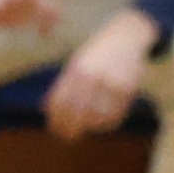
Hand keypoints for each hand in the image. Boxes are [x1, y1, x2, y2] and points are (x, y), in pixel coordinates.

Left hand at [44, 10, 155, 137]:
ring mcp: (110, 83)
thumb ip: (64, 85)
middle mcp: (92, 76)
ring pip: (96, 117)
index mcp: (76, 70)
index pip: (60, 102)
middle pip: (76, 112)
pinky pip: (114, 114)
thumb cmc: (97, 53)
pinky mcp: (126, 89)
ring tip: (89, 124)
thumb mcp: (77, 63)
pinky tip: (103, 121)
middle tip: (68, 136)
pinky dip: (107, 122)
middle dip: (70, 128)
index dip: (56, 119)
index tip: (55, 129)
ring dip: (90, 125)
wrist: (126, 36)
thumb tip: (47, 110)